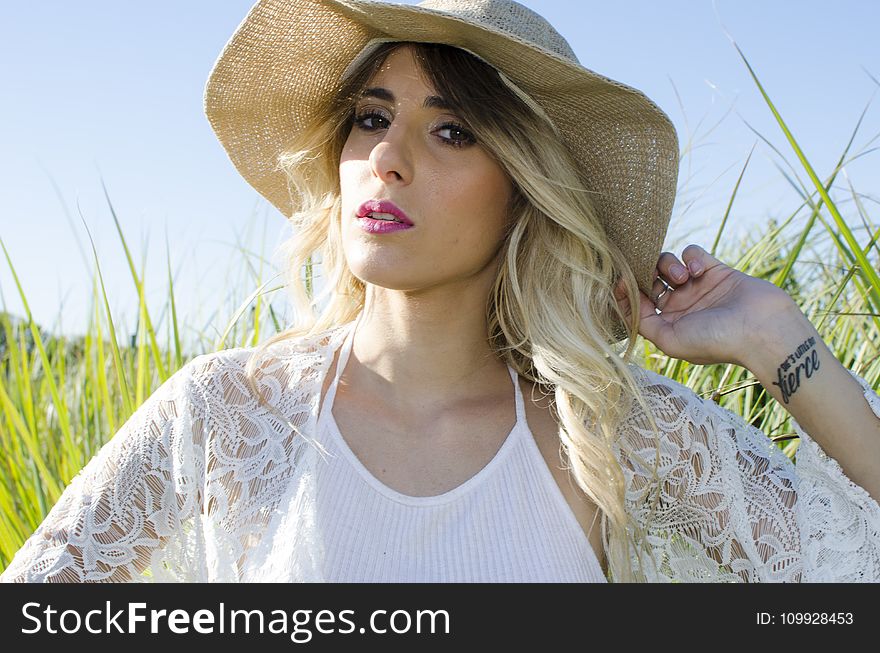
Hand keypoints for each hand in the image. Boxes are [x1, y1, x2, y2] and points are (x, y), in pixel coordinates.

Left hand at [614, 244, 800, 366]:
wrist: (762, 329)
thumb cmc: (716, 341)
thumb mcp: (670, 340)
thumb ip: (644, 323)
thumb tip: (625, 301)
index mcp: (668, 324)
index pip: (637, 303)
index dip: (626, 291)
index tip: (619, 280)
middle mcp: (680, 306)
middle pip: (649, 280)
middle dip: (645, 274)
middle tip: (652, 276)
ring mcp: (698, 287)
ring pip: (667, 264)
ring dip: (667, 265)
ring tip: (682, 277)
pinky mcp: (716, 270)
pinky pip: (692, 253)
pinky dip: (692, 257)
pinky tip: (700, 271)